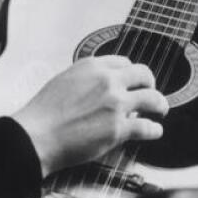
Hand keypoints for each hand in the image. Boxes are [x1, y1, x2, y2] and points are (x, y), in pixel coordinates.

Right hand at [12, 55, 168, 176]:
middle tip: (151, 92)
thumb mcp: (63, 81)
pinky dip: (154, 130)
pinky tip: (154, 131)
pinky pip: (147, 127)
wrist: (37, 135)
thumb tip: (98, 86)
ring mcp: (116, 104)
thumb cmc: (43, 113)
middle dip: (150, 84)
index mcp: (92, 66)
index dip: (131, 73)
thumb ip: (85, 79)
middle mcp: (107, 81)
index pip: (123, 62)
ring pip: (153, 99)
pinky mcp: (119, 128)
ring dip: (160, 105)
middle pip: (143, 75)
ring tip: (160, 110)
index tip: (133, 80)